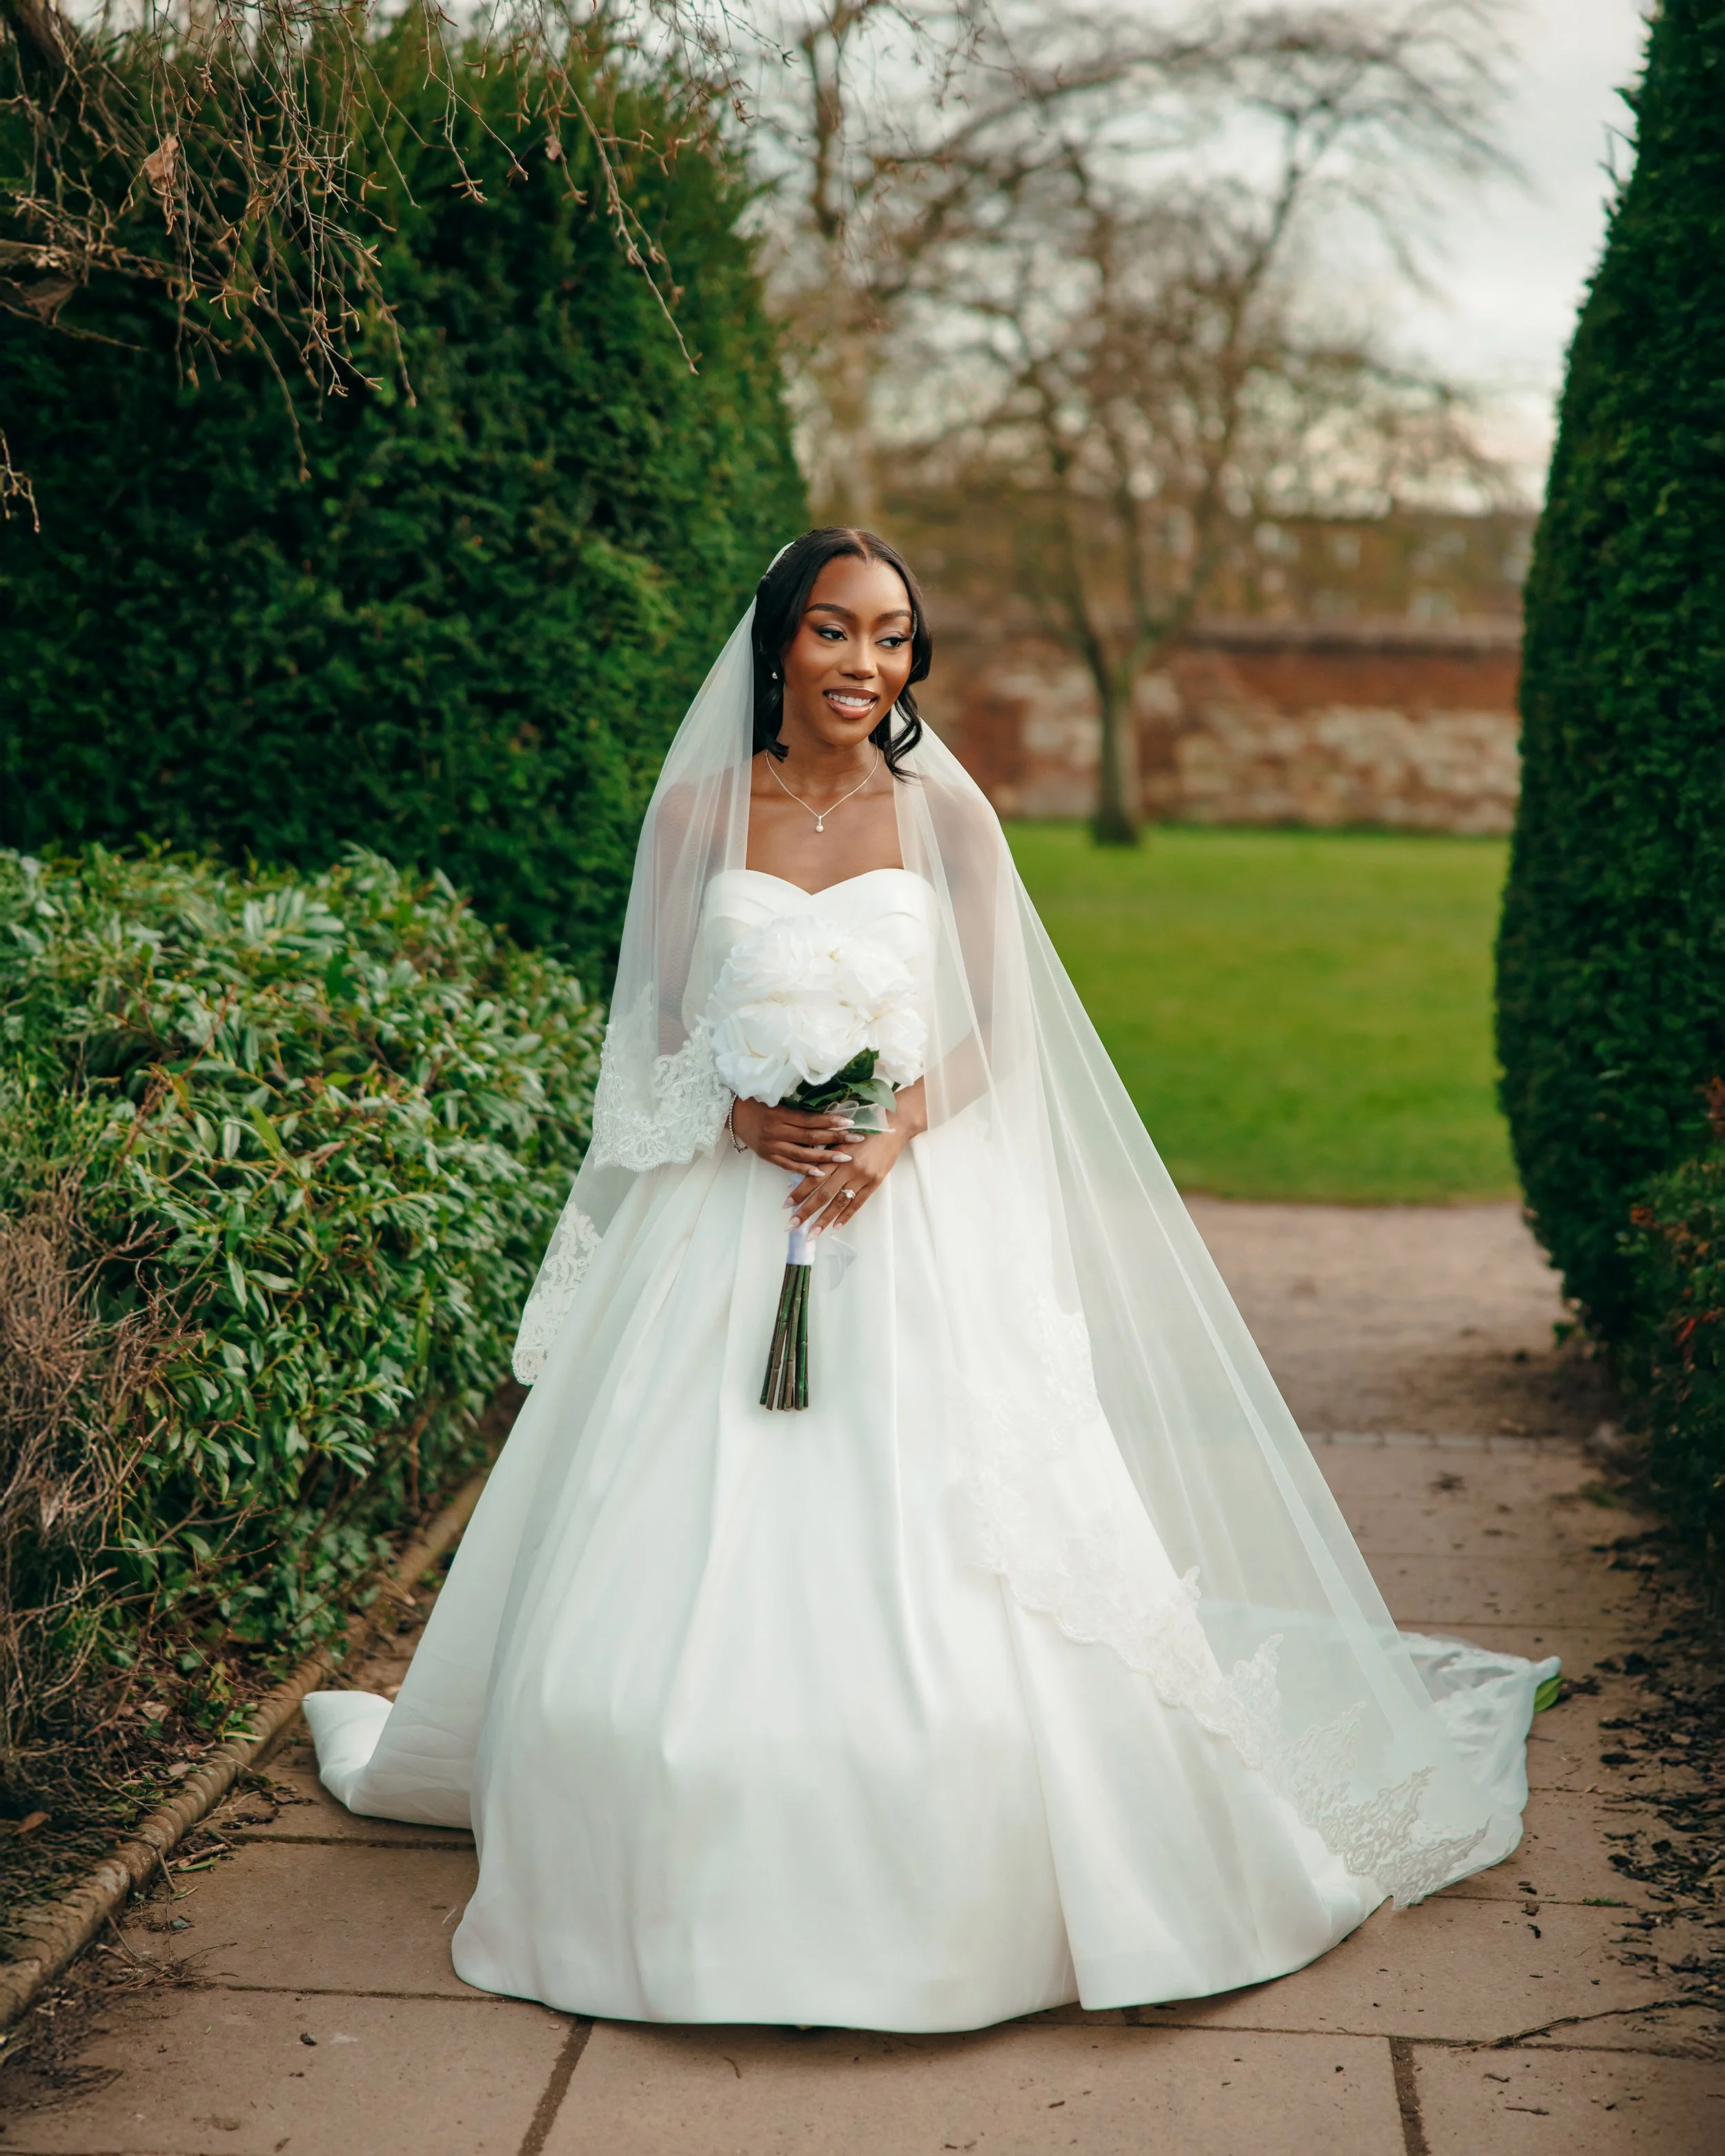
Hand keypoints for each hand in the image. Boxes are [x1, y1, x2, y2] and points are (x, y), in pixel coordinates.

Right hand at [729, 1095, 855, 1175]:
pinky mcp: (768, 1156)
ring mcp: (771, 1146)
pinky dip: (805, 1170)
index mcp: (779, 1114)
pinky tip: (821, 1173)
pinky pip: (789, 1165)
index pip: (810, 1119)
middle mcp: (776, 1131)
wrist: (731, 1113)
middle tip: (856, 1139)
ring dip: (825, 1157)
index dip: (830, 1121)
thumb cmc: (756, 1102)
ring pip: (802, 1154)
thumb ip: (797, 1108)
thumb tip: (826, 1112)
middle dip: (835, 1138)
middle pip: (810, 1137)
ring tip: (844, 1157)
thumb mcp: (775, 1100)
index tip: (850, 1122)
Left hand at [788, 1081, 926, 1231]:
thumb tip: (805, 1172)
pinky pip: (858, 1203)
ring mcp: (862, 1176)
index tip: (786, 1206)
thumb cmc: (863, 1129)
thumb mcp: (841, 1137)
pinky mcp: (875, 1182)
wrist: (894, 1126)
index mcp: (836, 1154)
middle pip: (823, 1193)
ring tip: (811, 1234)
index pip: (813, 1177)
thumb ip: (825, 1154)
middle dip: (806, 1211)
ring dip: (824, 1220)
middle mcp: (848, 1167)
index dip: (799, 1192)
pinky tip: (835, 1229)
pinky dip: (846, 1217)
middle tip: (792, 1226)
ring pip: (839, 1202)